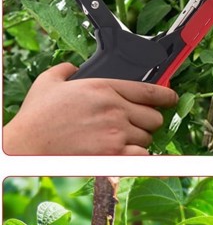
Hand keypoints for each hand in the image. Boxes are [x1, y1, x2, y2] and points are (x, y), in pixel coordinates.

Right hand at [3, 63, 177, 154]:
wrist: (27, 147)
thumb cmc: (37, 118)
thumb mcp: (49, 82)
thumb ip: (67, 70)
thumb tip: (74, 68)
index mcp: (104, 88)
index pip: (149, 90)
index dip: (166, 96)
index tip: (171, 99)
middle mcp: (115, 109)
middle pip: (154, 117)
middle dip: (147, 122)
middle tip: (134, 125)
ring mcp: (117, 133)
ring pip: (148, 138)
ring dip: (138, 140)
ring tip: (119, 140)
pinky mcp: (115, 155)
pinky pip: (143, 156)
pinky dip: (137, 157)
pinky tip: (124, 154)